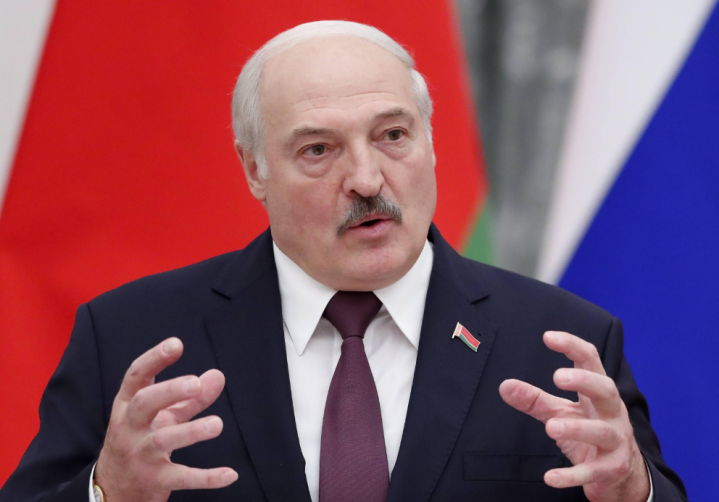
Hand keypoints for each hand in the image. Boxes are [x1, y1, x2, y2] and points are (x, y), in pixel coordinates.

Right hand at [95, 338, 237, 501]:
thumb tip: (218, 375)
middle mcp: (130, 427)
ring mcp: (140, 455)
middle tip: (194, 383)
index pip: (136, 376)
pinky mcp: (154, 481)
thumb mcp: (163, 415)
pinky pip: (181, 478)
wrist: (114, 490)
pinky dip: (206, 477)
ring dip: (190, 432)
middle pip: (144, 403)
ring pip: (162, 441)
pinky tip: (229, 474)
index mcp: (129, 405)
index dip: (154, 359)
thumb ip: (192, 397)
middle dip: (168, 391)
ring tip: (217, 424)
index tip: (176, 344)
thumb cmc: (141, 440)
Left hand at [499, 331, 649, 501]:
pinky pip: (593, 472)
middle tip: (558, 377)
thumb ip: (534, 399)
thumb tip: (504, 385)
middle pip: (606, 390)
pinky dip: (572, 475)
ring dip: (577, 428)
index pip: (591, 362)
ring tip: (550, 428)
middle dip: (585, 381)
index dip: (572, 346)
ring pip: (601, 432)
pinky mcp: (611, 470)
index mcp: (598, 394)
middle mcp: (612, 413)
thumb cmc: (588, 434)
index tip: (548, 336)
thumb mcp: (561, 412)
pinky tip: (550, 477)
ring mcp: (616, 442)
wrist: (619, 476)